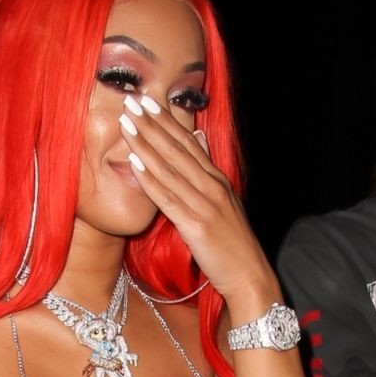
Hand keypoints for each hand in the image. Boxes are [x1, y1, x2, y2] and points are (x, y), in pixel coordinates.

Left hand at [117, 96, 271, 307]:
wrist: (249, 276)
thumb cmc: (232, 244)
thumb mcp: (224, 201)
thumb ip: (207, 170)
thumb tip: (198, 136)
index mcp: (217, 180)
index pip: (188, 143)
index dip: (167, 121)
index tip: (147, 102)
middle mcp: (212, 187)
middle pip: (177, 149)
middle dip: (152, 123)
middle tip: (131, 101)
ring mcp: (204, 205)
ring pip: (169, 168)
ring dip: (146, 144)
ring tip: (126, 123)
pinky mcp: (196, 225)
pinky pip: (168, 198)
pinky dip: (150, 178)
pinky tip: (135, 162)